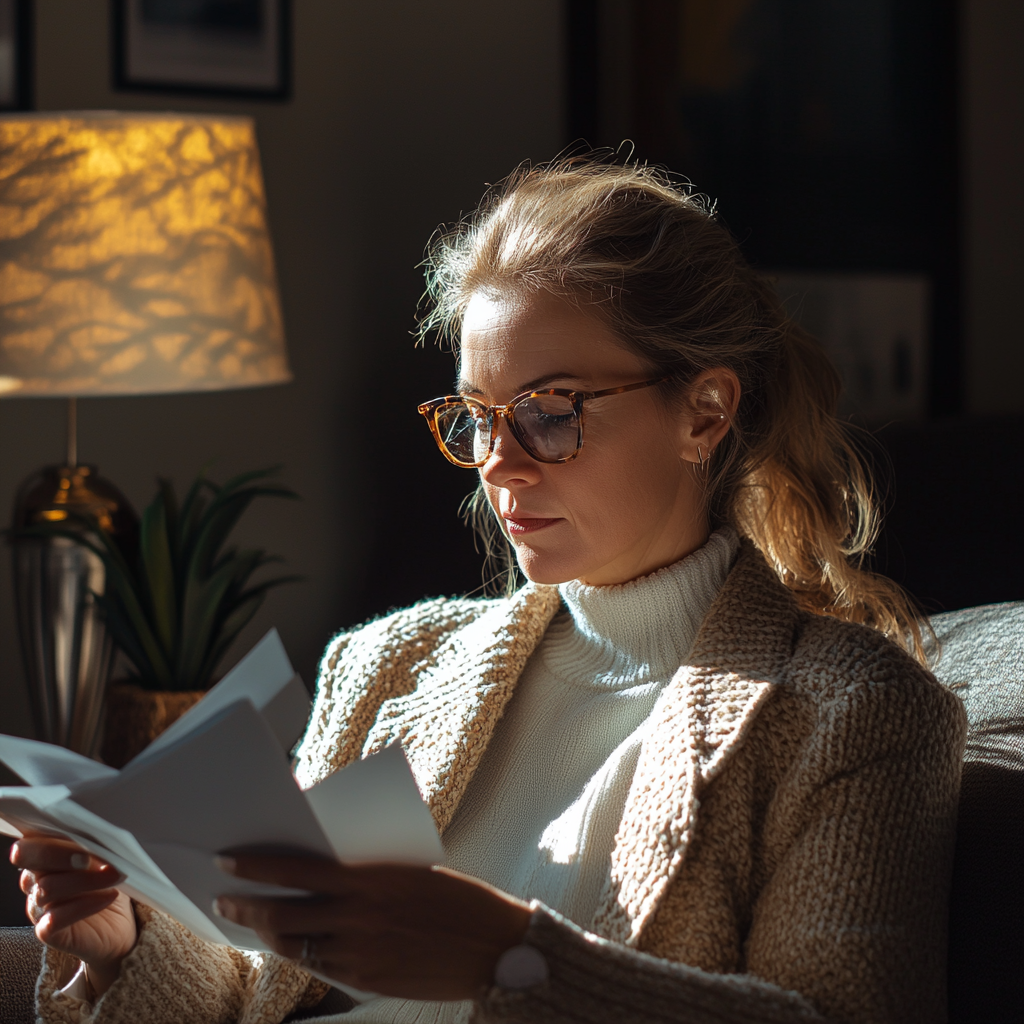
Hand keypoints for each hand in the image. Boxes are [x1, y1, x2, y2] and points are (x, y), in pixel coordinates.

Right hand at [10, 833, 136, 995]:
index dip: (46, 829)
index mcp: (45, 853)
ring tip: (116, 875)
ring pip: (47, 887)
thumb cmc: (110, 883)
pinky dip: (84, 905)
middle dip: (60, 852)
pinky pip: (55, 918)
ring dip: (86, 879)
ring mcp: (37, 906)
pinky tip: (108, 897)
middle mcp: (34, 878)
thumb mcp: (108, 857)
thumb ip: (97, 843)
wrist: (118, 925)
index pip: (31, 835)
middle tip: (92, 855)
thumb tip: (102, 830)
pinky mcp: (46, 931)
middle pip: (29, 857)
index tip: (75, 826)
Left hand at [214, 853, 531, 1000]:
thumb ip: (362, 875)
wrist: (495, 946)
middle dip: (246, 906)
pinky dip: (301, 953)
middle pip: (282, 914)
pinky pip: (321, 966)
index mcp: (370, 878)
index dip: (256, 867)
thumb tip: (319, 873)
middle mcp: (357, 917)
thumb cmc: (456, 897)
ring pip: (294, 945)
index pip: (295, 871)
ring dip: (268, 934)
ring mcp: (360, 953)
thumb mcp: (408, 871)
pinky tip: (293, 946)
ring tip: (253, 924)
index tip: (227, 860)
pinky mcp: (368, 980)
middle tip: (224, 899)